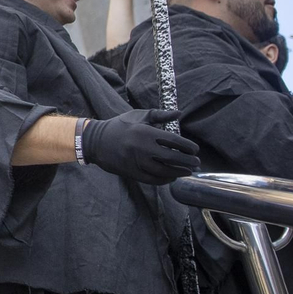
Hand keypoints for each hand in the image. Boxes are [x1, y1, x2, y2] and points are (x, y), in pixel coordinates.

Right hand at [81, 108, 200, 184]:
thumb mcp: (139, 115)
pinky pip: (153, 179)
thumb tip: (179, 113)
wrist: (96, 141)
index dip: (188, 147)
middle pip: (173, 158)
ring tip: (187, 171)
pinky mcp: (132, 172)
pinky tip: (171, 177)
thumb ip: (160, 115)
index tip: (195, 150)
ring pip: (164, 171)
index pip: (174, 141)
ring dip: (179, 172)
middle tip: (196, 163)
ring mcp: (137, 162)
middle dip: (189, 162)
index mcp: (146, 132)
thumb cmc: (120, 126)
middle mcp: (143, 148)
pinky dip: (165, 180)